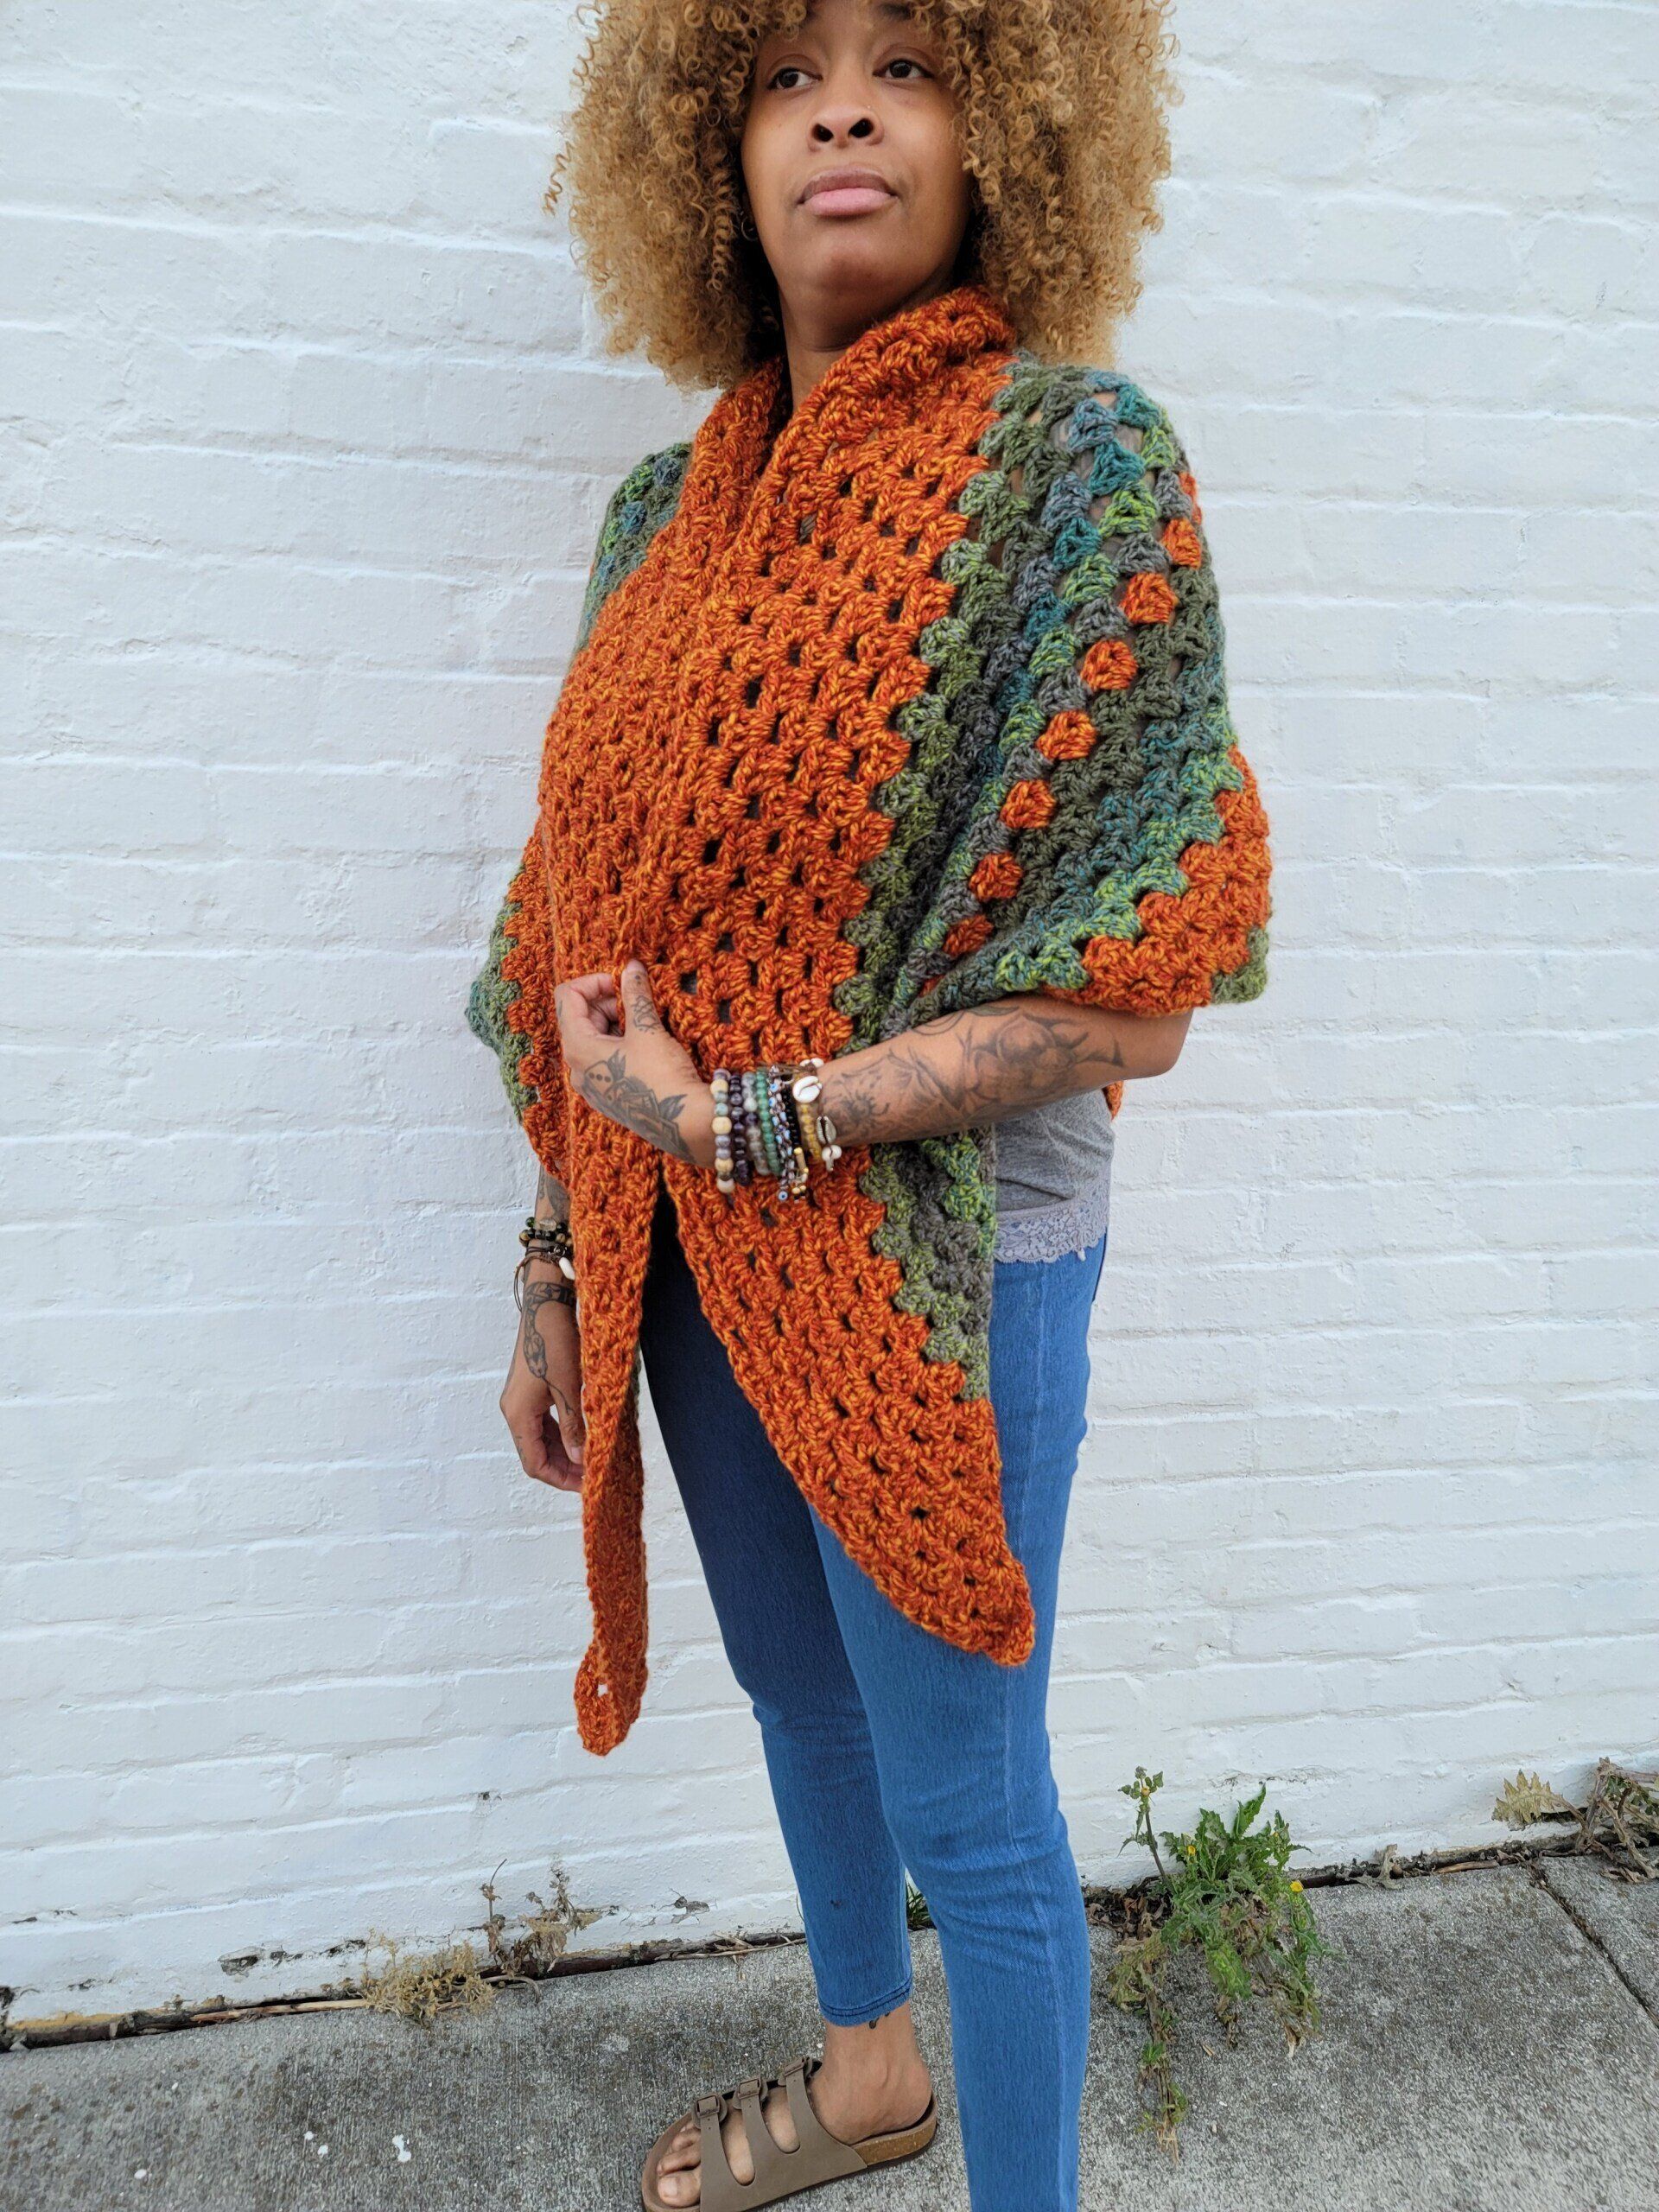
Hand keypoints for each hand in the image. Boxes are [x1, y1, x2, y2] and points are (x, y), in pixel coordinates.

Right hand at [501, 1264, 585, 1491]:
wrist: (549, 1302)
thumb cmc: (556, 1341)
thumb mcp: (569, 1388)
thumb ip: (574, 1427)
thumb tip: (582, 1460)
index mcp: (518, 1414)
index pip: (534, 1463)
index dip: (560, 1479)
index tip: (587, 1485)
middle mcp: (515, 1409)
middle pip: (536, 1453)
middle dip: (564, 1468)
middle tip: (594, 1475)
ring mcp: (522, 1398)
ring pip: (541, 1438)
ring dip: (564, 1452)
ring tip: (592, 1458)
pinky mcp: (532, 1387)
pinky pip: (545, 1421)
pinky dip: (562, 1433)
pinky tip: (583, 1434)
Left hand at [554, 959, 715, 1166]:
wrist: (685, 1123)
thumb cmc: (661, 1076)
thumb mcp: (647, 1029)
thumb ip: (635, 994)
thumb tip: (631, 967)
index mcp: (577, 1047)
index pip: (567, 997)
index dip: (594, 981)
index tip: (622, 983)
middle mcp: (576, 1068)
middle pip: (579, 1017)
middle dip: (607, 1002)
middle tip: (638, 1000)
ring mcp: (591, 1084)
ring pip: (593, 1038)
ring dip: (615, 1021)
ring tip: (645, 1022)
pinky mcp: (608, 1095)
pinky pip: (604, 1059)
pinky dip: (620, 1043)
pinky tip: (645, 1044)